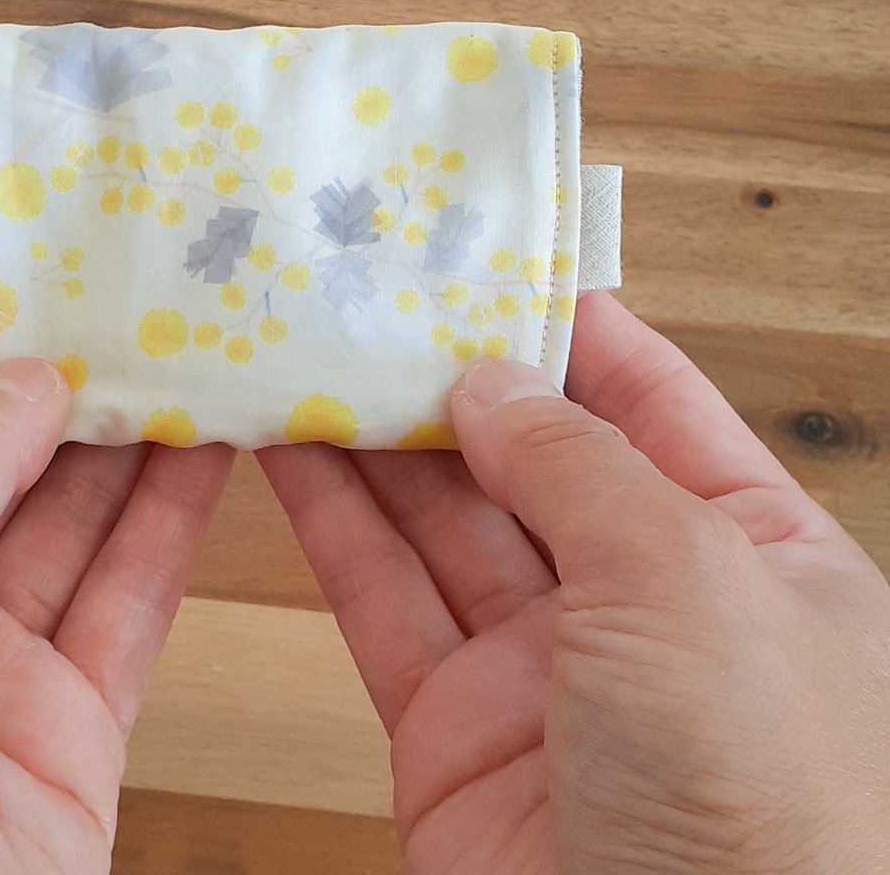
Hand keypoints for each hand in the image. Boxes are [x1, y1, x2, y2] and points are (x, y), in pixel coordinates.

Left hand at [0, 299, 232, 874]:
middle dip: (64, 376)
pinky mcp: (65, 726)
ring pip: (73, 521)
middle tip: (141, 294)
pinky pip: (125, 599)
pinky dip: (171, 524)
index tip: (34, 251)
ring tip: (197, 350)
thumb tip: (28, 371)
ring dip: (133, 438)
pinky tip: (215, 452)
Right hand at [259, 292, 889, 873]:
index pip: (652, 401)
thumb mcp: (686, 579)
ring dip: (372, 436)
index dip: (569, 324)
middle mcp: (645, 603)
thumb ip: (579, 464)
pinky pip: (382, 599)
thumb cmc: (762, 798)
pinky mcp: (451, 728)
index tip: (487, 253)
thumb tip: (489, 381)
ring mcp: (544, 669)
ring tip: (307, 347)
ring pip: (439, 520)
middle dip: (450, 374)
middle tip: (370, 295)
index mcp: (751, 552)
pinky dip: (331, 522)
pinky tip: (287, 448)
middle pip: (528, 455)